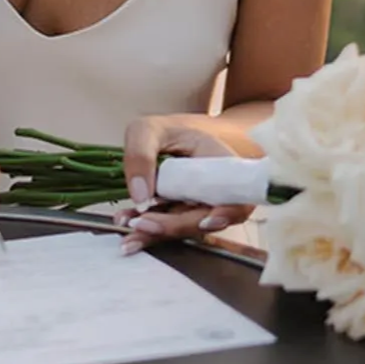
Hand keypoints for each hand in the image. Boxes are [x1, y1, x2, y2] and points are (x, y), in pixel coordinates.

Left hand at [118, 113, 251, 252]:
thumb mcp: (148, 130)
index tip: (204, 220)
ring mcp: (198, 207)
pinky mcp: (179, 216)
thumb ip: (141, 155)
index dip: (227, 213)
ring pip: (183, 228)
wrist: (163, 138)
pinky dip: (146, 230)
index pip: (237, 197)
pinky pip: (167, 227)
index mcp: (222, 166)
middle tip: (143, 224)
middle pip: (206, 220)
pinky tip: (126, 223)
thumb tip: (141, 196)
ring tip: (127, 230)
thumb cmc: (163, 130)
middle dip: (174, 227)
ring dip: (155, 233)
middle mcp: (215, 192)